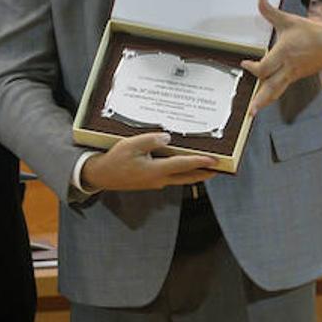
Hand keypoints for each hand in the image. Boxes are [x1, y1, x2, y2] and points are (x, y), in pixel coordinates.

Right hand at [80, 132, 217, 191]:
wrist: (102, 176)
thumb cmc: (115, 160)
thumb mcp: (131, 145)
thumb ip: (151, 140)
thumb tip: (168, 138)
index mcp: (156, 171)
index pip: (183, 165)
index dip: (200, 162)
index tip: (215, 160)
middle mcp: (159, 179)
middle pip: (187, 177)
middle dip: (204, 173)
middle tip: (218, 169)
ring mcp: (155, 182)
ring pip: (180, 179)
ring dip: (193, 173)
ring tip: (205, 166)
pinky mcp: (150, 181)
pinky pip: (171, 176)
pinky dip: (180, 172)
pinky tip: (181, 164)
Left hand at [240, 0, 321, 115]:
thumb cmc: (310, 31)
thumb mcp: (289, 20)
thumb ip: (270, 11)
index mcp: (284, 53)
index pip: (265, 67)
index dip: (253, 68)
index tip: (245, 63)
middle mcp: (288, 67)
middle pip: (272, 87)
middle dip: (260, 99)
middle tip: (250, 112)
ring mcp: (293, 74)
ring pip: (277, 91)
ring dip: (265, 101)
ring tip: (254, 112)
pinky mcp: (296, 77)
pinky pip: (282, 88)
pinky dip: (272, 95)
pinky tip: (264, 100)